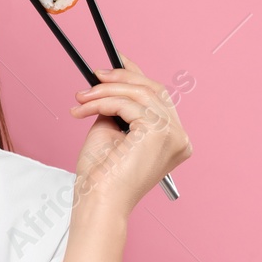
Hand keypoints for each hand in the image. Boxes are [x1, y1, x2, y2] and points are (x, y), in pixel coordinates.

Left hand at [69, 53, 192, 216]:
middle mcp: (179, 137)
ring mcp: (173, 135)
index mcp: (172, 139)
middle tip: (93, 77)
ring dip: (105, 91)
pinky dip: (102, 102)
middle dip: (120, 78)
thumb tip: (108, 82)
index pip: (158, 97)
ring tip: (81, 99)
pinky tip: (83, 110)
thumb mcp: (110, 131)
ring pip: (139, 93)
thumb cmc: (101, 176)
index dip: (138, 74)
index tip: (116, 60)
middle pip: (153, 90)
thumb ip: (117, 108)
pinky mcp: (159, 133)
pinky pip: (127, 103)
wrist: (98, 201)